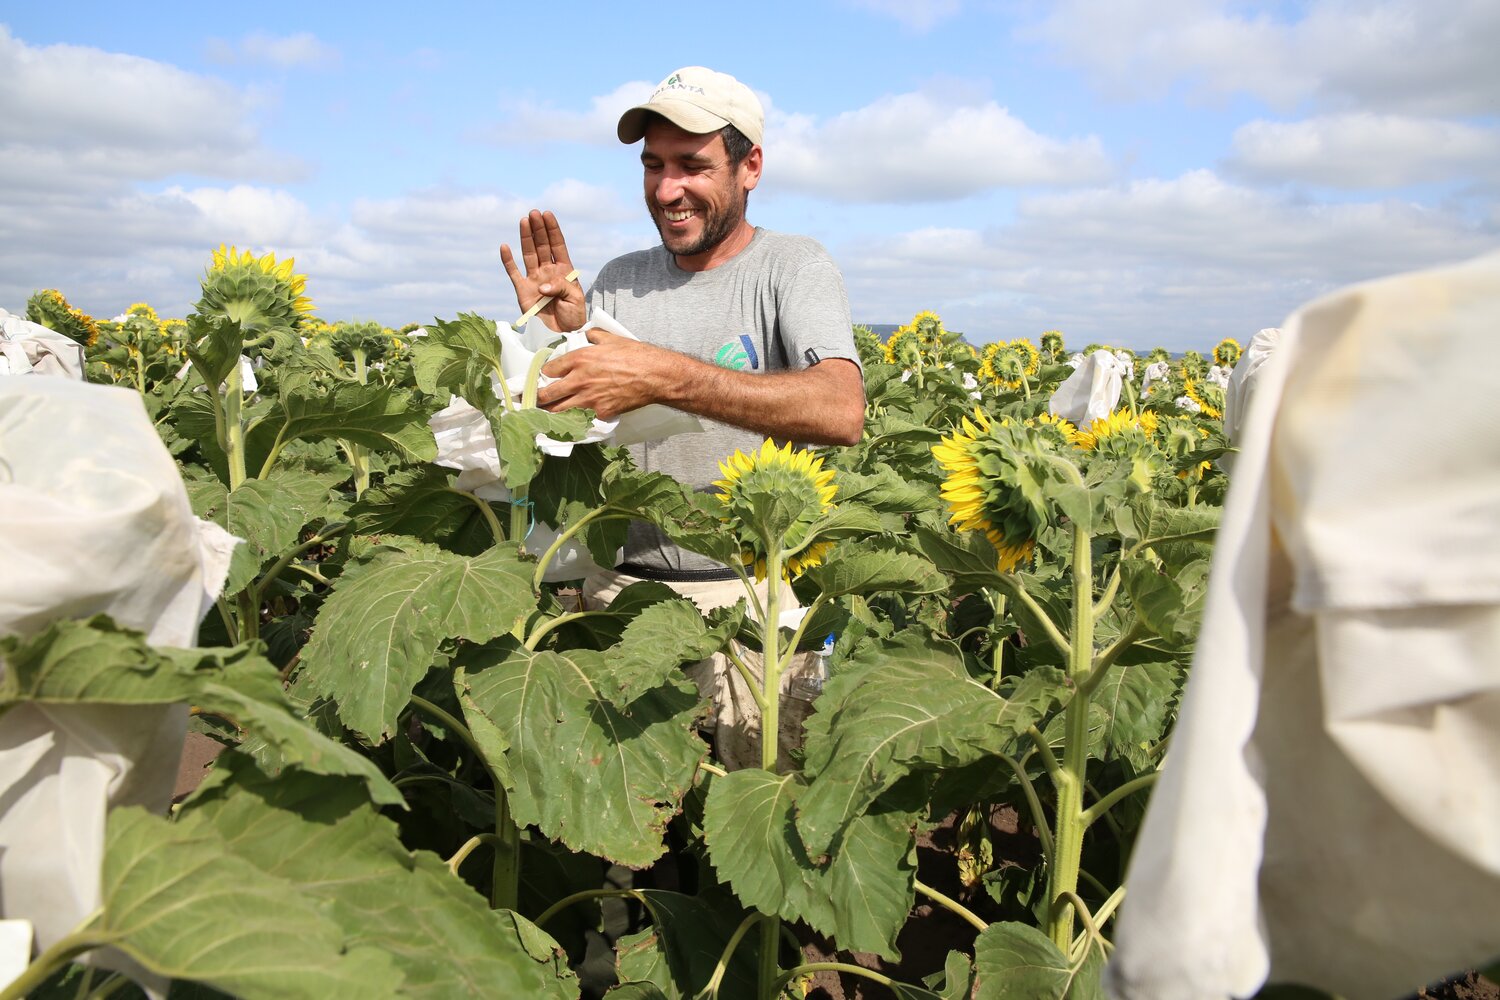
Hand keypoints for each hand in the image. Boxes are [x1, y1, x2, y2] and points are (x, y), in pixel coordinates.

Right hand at [499, 210, 586, 331]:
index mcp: (564, 271)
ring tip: (524, 220)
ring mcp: (534, 279)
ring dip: (526, 237)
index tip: (548, 214)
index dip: (552, 229)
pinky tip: (505, 246)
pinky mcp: (522, 291)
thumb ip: (561, 287)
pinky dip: (508, 260)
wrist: (562, 334)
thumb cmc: (572, 316)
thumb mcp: (574, 299)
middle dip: (538, 229)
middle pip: (542, 245)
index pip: (558, 245)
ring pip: (529, 254)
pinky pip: (513, 273)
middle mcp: (548, 271)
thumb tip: (542, 285)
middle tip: (534, 213)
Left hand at [536, 328, 677, 419]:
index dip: (544, 375)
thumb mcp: (612, 338)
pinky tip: (571, 422)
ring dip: (551, 412)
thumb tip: (588, 335)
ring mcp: (589, 399)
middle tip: (534, 401)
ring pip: (559, 411)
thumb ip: (594, 336)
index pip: (549, 370)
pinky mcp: (601, 413)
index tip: (544, 378)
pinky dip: (576, 420)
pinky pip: (582, 419)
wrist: (655, 375)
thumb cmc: (636, 355)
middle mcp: (579, 380)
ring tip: (545, 414)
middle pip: (547, 394)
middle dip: (538, 398)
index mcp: (579, 359)